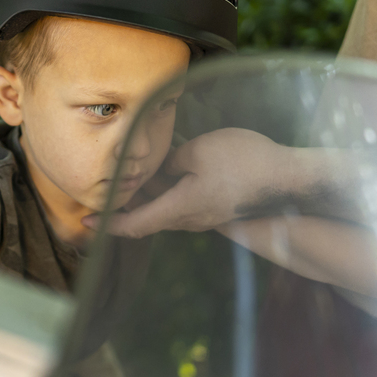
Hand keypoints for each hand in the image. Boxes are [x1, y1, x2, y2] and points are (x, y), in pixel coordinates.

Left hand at [93, 128, 296, 237]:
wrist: (290, 179)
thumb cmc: (245, 163)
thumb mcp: (198, 152)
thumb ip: (171, 162)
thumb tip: (163, 170)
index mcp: (180, 209)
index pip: (135, 224)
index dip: (108, 224)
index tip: (87, 220)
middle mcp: (190, 220)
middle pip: (147, 217)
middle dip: (124, 205)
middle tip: (103, 188)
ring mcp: (206, 215)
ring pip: (166, 207)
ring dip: (147, 194)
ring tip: (132, 172)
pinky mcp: (218, 207)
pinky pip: (184, 200)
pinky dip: (167, 188)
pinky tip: (167, 167)